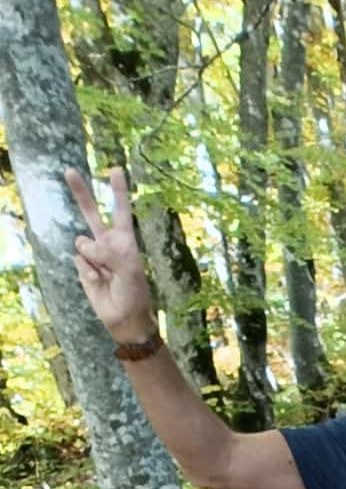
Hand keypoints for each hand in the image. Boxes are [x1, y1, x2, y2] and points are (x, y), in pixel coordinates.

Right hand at [64, 164, 156, 344]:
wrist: (124, 319)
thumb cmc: (134, 294)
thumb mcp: (130, 272)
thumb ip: (111, 253)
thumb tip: (85, 244)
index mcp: (125, 240)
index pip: (121, 211)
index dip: (118, 191)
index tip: (115, 169)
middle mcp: (107, 242)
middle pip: (91, 213)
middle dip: (81, 192)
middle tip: (68, 171)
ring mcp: (93, 254)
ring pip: (82, 241)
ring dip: (92, 257)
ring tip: (106, 274)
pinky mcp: (83, 266)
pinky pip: (79, 261)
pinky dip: (88, 272)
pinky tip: (99, 281)